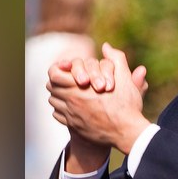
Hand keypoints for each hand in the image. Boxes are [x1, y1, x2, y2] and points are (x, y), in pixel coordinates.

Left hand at [48, 42, 149, 158]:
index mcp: (80, 87)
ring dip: (58, 95)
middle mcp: (71, 101)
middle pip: (51, 87)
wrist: (126, 132)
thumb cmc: (126, 105)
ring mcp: (71, 115)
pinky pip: (57, 115)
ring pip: (53, 101)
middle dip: (57, 81)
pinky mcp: (73, 126)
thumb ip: (116, 58)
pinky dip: (61, 110)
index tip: (66, 69)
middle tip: (67, 79)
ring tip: (69, 92)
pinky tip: (72, 108)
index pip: (54, 74)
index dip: (58, 69)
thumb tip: (106, 46)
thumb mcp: (124, 78)